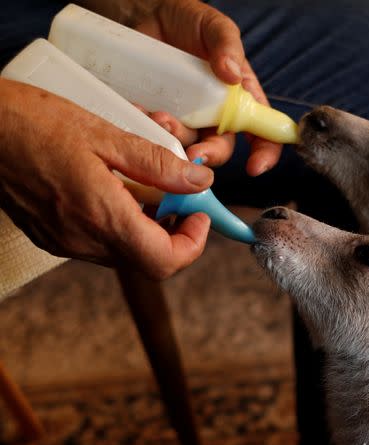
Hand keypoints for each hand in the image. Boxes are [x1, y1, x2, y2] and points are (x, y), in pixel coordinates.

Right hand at [0, 79, 213, 278]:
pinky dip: (121, 224)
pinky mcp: (51, 236)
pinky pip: (100, 242)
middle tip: (181, 198)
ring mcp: (64, 242)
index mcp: (100, 216)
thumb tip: (200, 181)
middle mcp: (82, 239)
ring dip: (149, 228)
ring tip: (150, 188)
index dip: (193, 243)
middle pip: (149, 261)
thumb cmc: (30, 121)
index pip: (164, 260)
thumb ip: (158, 164)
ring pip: (126, 253)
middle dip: (175, 233)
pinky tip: (118, 190)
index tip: (200, 214)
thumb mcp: (104, 134)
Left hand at [134, 0, 281, 175]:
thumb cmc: (192, 22)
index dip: (264, 154)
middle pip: (221, 148)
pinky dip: (147, 129)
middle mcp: (215, 115)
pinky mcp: (158, 114)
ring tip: (160, 117)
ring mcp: (186, 118)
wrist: (151, 15)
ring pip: (186, 144)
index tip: (255, 167)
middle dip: (210, 155)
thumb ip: (227, 45)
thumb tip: (232, 74)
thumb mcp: (215, 26)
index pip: (262, 133)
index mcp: (240, 99)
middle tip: (194, 154)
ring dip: (175, 139)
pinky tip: (140, 112)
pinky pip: (154, 132)